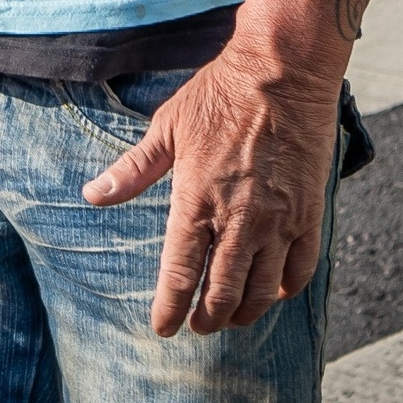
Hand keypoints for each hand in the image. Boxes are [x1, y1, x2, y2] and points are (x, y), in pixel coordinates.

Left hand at [81, 39, 339, 335]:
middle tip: (199, 328)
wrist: (282, 74)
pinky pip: (301, 267)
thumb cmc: (218, 97)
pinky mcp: (310, 213)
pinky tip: (274, 293)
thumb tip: (92, 194)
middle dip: (209, 318)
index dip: (171, 307)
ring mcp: (279, 220)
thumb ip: (132, 170)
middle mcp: (240, 219)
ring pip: (264, 288)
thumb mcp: (166, 129)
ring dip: (246, 311)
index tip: (163, 328)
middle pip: (223, 290)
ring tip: (231, 318)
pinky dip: (285, 288)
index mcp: (197, 200)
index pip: (181, 273)